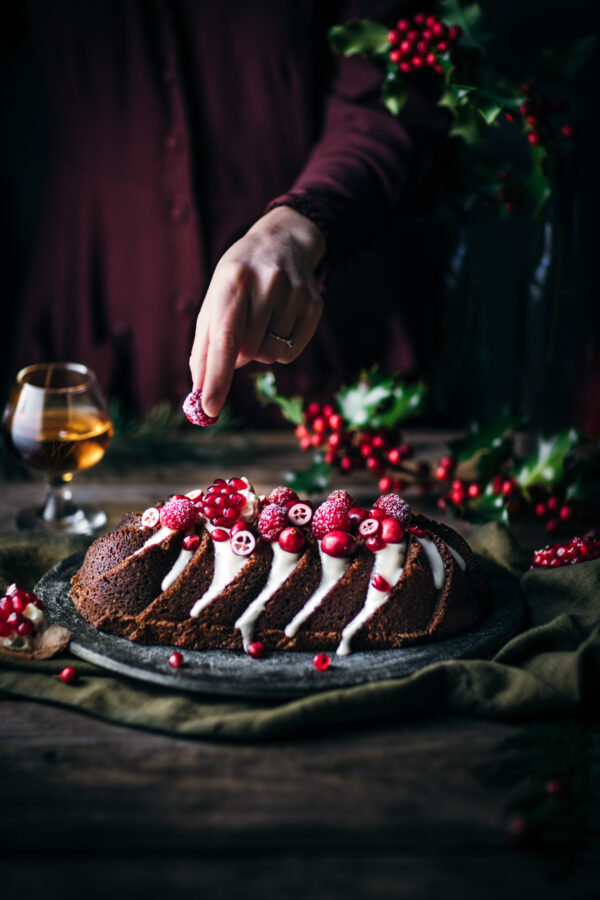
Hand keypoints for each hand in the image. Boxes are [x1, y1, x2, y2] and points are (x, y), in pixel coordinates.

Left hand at [189, 206, 324, 418]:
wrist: (283, 241)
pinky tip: (278, 322)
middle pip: (248, 352)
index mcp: (233, 281)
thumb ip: (204, 347)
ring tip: (261, 320)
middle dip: (239, 353)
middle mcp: (267, 284)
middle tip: (241, 328)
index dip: (217, 378)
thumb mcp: (214, 300)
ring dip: (261, 350)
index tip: (209, 409)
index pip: (225, 340)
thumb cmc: (239, 278)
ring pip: (271, 355)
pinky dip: (279, 348)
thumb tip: (199, 392)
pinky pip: (291, 353)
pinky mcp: (314, 305)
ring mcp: (295, 293)